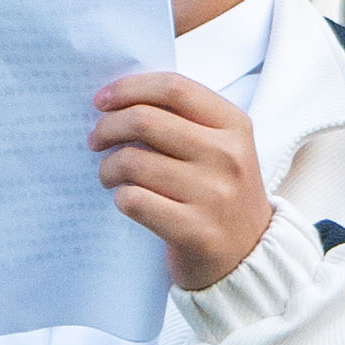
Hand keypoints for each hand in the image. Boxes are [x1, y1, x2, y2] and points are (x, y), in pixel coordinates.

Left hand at [93, 70, 275, 285]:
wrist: (249, 256)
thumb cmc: (221, 194)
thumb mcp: (220, 149)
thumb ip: (182, 121)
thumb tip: (117, 103)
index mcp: (235, 126)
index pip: (174, 88)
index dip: (130, 89)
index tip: (102, 100)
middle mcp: (228, 156)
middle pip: (146, 121)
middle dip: (107, 127)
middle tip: (96, 140)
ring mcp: (214, 195)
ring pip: (133, 161)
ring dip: (108, 167)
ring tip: (109, 175)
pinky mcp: (196, 231)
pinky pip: (134, 200)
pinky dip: (120, 197)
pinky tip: (126, 199)